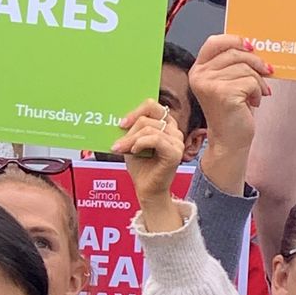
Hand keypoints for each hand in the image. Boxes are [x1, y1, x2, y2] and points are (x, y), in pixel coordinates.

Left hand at [112, 99, 184, 231]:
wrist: (147, 189)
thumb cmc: (141, 166)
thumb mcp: (132, 142)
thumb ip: (132, 128)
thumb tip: (120, 117)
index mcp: (166, 125)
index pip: (152, 105)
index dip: (135, 111)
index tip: (121, 123)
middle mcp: (175, 131)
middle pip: (148, 118)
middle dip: (129, 130)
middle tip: (118, 143)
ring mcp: (178, 142)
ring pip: (150, 129)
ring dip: (131, 139)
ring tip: (121, 149)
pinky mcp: (176, 153)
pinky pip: (156, 139)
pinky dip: (141, 143)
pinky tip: (134, 151)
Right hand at [189, 34, 272, 167]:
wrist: (229, 141)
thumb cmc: (232, 113)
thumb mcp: (229, 83)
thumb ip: (233, 65)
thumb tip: (253, 47)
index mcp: (198, 70)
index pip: (214, 42)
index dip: (235, 40)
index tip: (251, 47)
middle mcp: (200, 75)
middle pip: (234, 53)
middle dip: (256, 62)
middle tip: (267, 72)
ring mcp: (209, 84)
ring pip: (245, 68)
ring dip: (258, 81)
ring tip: (257, 94)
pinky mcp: (223, 93)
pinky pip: (250, 81)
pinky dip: (258, 91)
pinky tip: (254, 102)